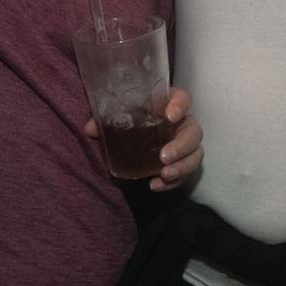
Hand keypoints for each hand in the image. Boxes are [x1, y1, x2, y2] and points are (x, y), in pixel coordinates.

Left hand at [80, 86, 200, 190]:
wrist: (132, 137)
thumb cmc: (130, 119)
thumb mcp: (117, 116)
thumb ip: (104, 120)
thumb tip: (90, 129)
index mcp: (169, 104)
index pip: (182, 99)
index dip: (179, 106)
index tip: (169, 116)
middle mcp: (182, 124)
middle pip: (194, 132)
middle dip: (181, 146)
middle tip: (163, 157)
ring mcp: (184, 145)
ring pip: (196, 155)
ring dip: (182, 167)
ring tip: (164, 175)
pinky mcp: (181, 164)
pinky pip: (184, 174)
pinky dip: (172, 183)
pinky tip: (155, 185)